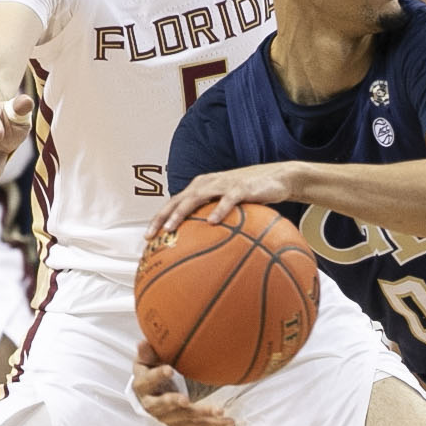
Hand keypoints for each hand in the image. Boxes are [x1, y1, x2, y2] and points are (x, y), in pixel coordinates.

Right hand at [133, 340, 235, 425]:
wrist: (149, 393)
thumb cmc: (150, 371)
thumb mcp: (146, 360)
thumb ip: (147, 353)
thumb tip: (143, 343)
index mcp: (142, 386)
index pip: (148, 381)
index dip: (158, 376)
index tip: (169, 370)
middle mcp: (151, 405)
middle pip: (163, 405)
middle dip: (175, 402)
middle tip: (186, 400)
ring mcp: (165, 416)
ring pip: (184, 417)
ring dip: (202, 414)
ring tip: (219, 411)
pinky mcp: (178, 424)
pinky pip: (197, 425)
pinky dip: (214, 423)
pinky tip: (228, 421)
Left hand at [146, 165, 294, 236]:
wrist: (277, 177)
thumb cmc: (250, 194)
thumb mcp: (228, 206)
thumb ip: (215, 219)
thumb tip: (204, 247)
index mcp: (200, 188)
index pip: (173, 203)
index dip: (158, 219)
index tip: (147, 238)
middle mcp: (206, 184)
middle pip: (178, 201)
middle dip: (161, 218)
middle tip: (151, 235)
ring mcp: (222, 184)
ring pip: (195, 198)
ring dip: (180, 213)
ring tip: (170, 229)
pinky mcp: (240, 188)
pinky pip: (227, 200)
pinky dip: (218, 210)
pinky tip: (211, 223)